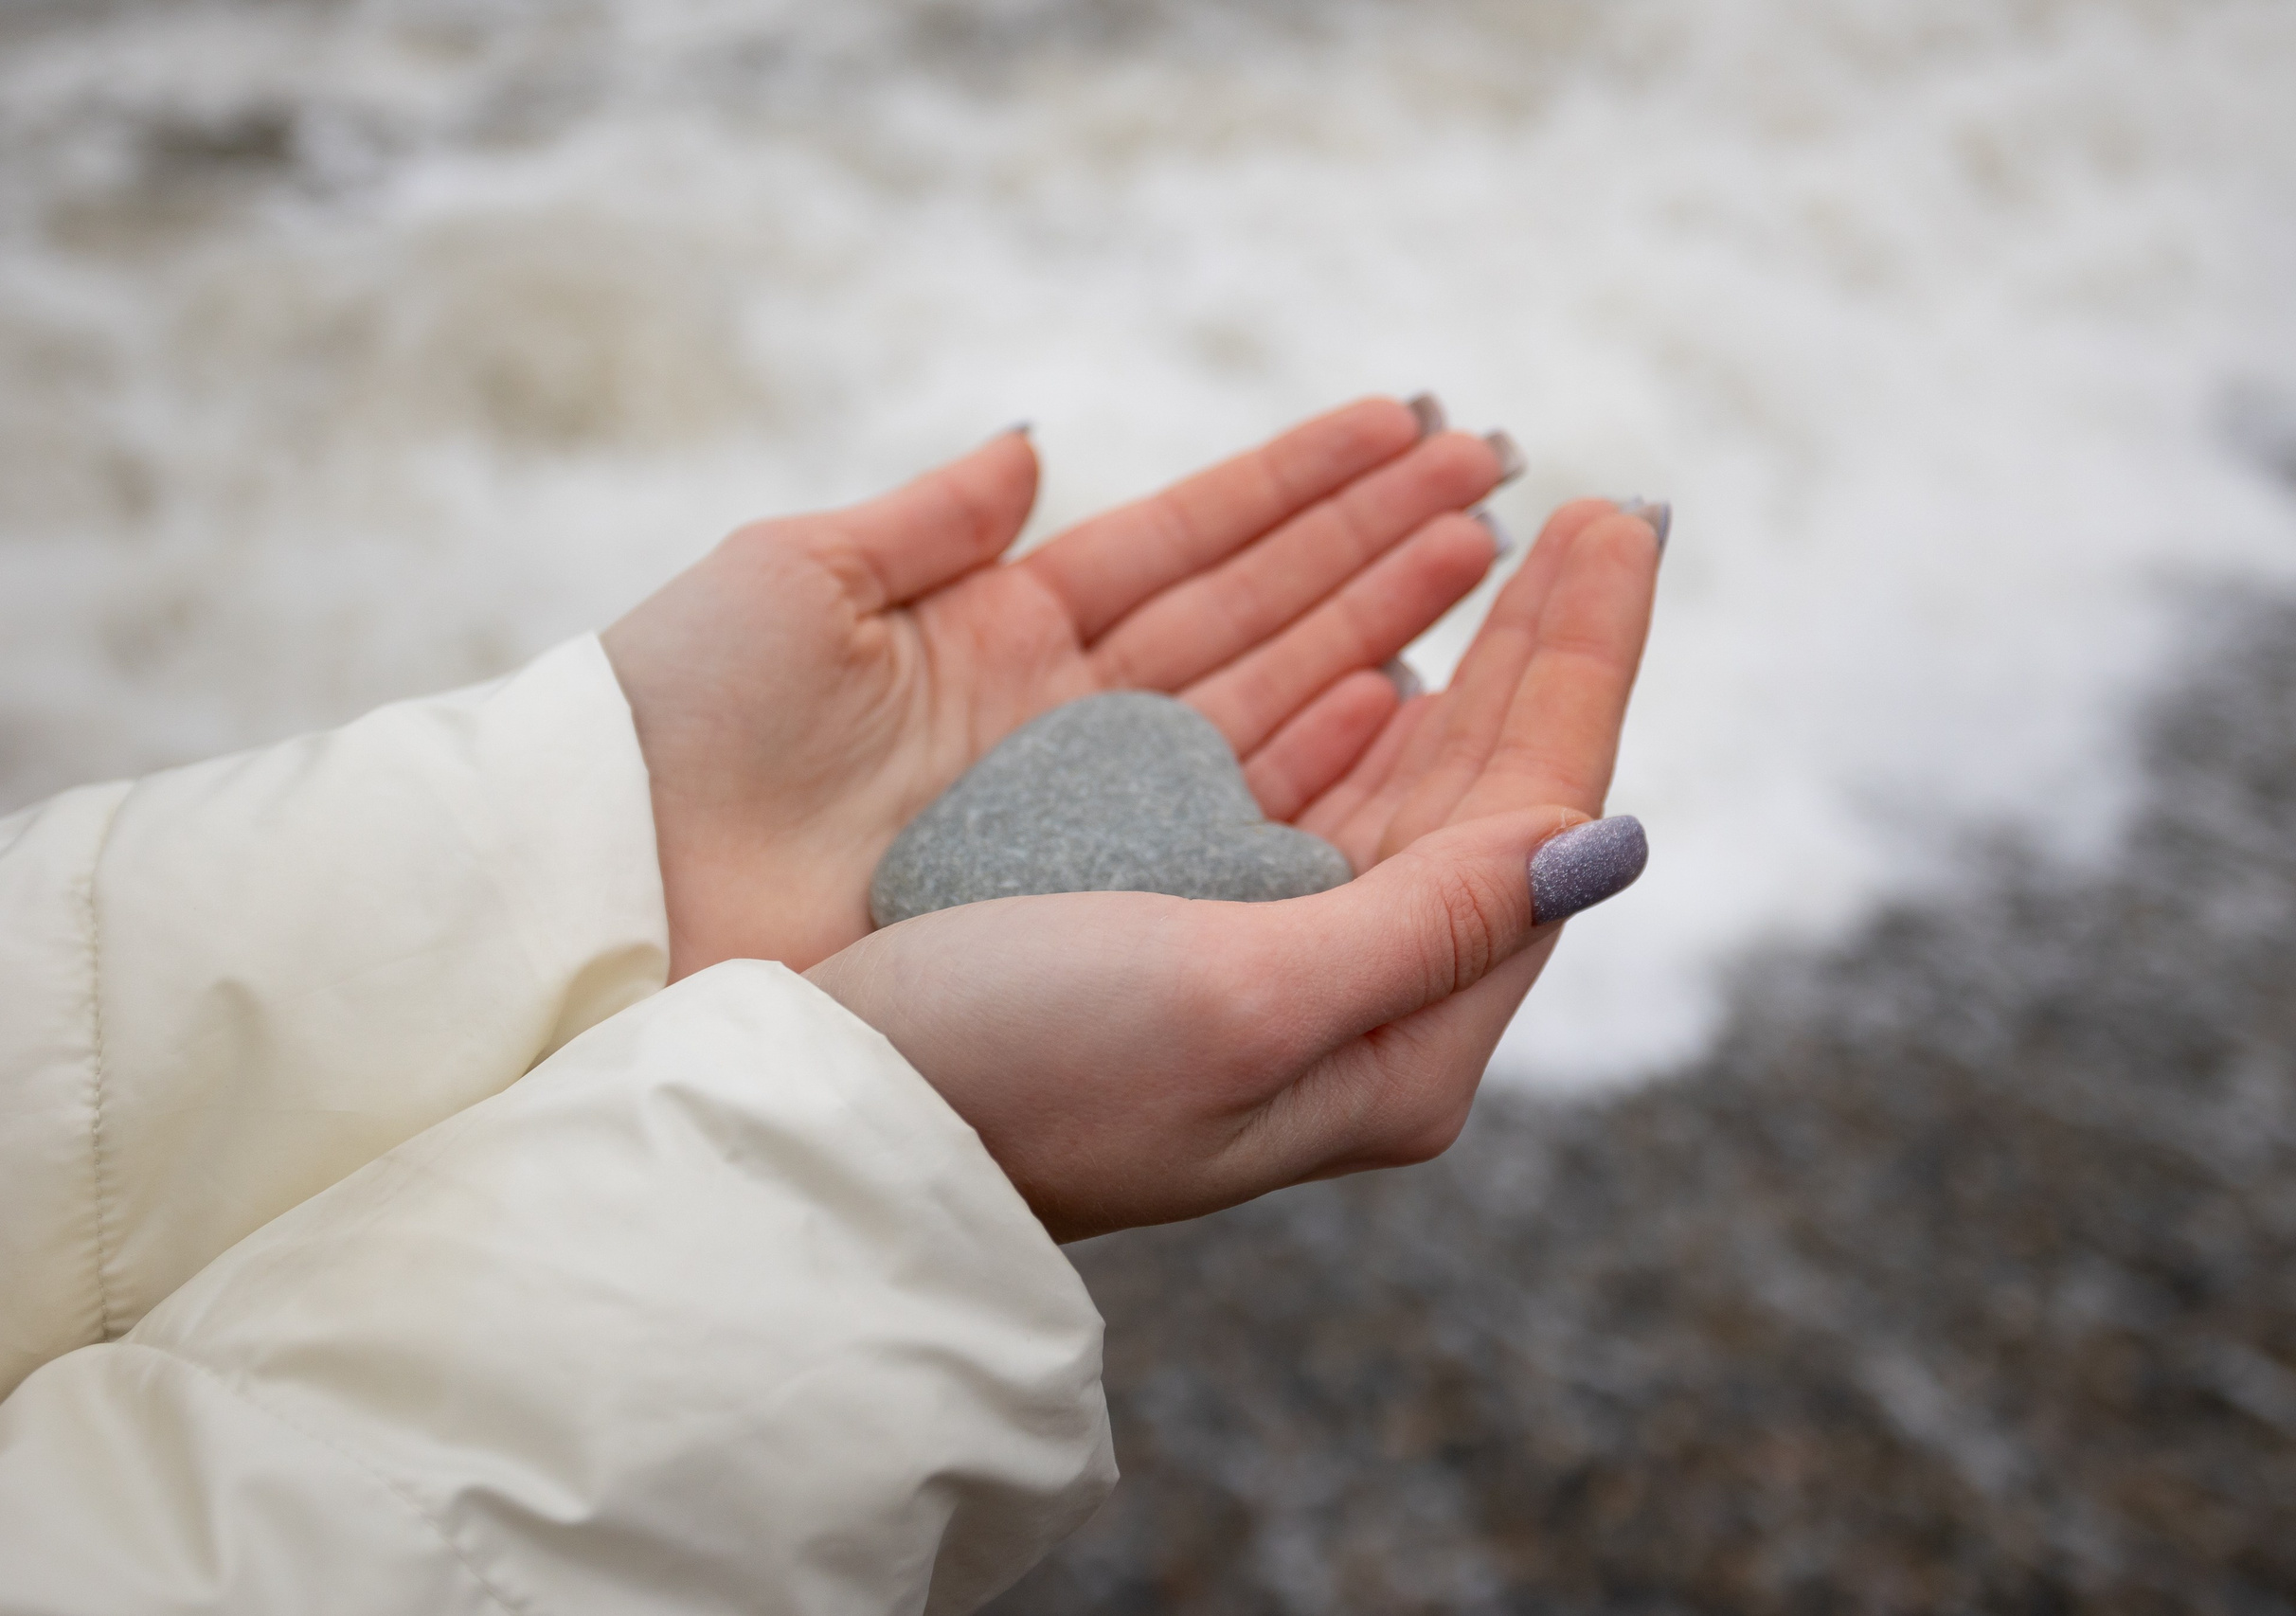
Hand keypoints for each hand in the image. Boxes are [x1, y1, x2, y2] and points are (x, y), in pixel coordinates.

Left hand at [604, 397, 1515, 977]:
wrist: (606, 904)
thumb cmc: (671, 732)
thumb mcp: (792, 585)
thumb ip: (930, 517)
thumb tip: (1031, 446)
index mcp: (989, 630)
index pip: (1184, 542)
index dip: (1300, 483)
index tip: (1408, 424)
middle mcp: (1056, 718)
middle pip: (1252, 612)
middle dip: (1378, 542)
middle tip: (1498, 473)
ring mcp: (1082, 806)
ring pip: (1268, 696)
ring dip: (1380, 622)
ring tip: (1489, 549)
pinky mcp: (1086, 890)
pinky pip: (1232, 808)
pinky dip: (1324, 751)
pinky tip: (1414, 697)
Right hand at [805, 504, 1661, 1238]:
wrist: (845, 1116)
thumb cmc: (1025, 1068)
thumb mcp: (1242, 997)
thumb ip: (1433, 922)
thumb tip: (1601, 841)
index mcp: (1396, 1048)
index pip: (1536, 821)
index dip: (1584, 664)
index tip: (1619, 523)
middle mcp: (1357, 1010)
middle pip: (1490, 793)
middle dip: (1545, 646)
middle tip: (1593, 511)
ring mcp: (1277, 965)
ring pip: (1409, 783)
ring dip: (1462, 658)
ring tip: (1505, 541)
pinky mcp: (1195, 927)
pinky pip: (1317, 799)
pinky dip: (1362, 709)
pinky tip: (1395, 659)